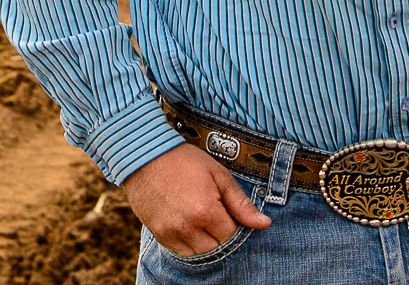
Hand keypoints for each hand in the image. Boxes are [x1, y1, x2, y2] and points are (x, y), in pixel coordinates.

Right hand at [122, 144, 271, 256]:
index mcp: (206, 211)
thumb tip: (264, 223)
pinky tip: (186, 222)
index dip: (231, 221)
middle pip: (216, 247)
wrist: (144, 157)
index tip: (224, 208)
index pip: (231, 234)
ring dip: (204, 239)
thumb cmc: (183, 161)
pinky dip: (187, 242)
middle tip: (211, 210)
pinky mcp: (159, 235)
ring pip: (199, 252)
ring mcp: (172, 233)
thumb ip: (241, 202)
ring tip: (198, 215)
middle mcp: (189, 227)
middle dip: (218, 232)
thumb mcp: (217, 174)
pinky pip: (180, 251)